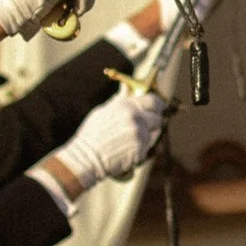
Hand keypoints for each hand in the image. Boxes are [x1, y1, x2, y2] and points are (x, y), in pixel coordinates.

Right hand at [46, 84, 168, 192]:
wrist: (86, 158)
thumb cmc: (91, 134)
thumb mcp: (103, 111)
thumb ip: (119, 100)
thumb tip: (126, 87)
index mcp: (126, 106)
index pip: (153, 101)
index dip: (158, 105)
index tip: (159, 108)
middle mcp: (136, 119)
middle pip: (158, 118)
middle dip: (153, 122)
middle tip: (143, 127)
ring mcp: (140, 136)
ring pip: (155, 134)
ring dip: (148, 136)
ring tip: (130, 140)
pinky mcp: (141, 151)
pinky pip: (148, 148)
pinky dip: (142, 149)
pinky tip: (127, 150)